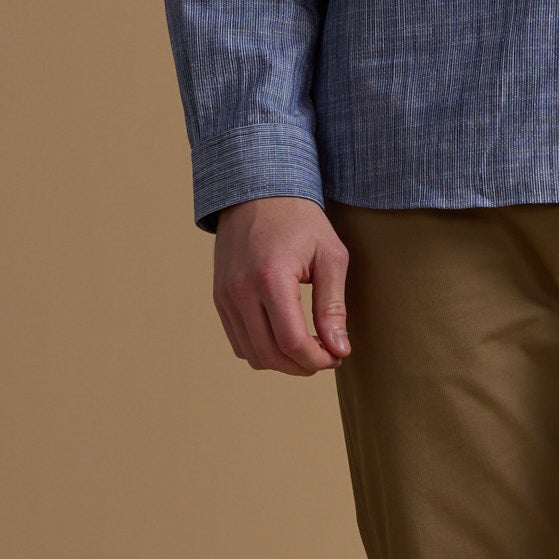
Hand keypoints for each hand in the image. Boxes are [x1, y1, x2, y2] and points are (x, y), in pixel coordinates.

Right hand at [213, 197, 349, 371]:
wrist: (257, 192)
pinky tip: (285, 336)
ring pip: (251, 354)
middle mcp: (241, 290)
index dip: (317, 360)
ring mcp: (225, 296)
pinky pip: (238, 341)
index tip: (337, 355)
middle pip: (270, 355)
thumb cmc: (300, 221)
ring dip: (282, 362)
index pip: (291, 341)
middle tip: (327, 356)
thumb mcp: (330, 257)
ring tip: (308, 347)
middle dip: (302, 366)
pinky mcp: (219, 298)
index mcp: (271, 277)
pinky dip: (262, 349)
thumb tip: (339, 349)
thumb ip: (333, 306)